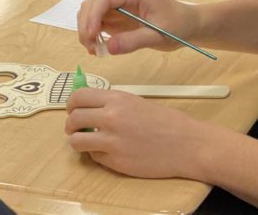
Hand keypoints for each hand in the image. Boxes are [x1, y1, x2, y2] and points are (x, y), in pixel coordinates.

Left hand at [65, 88, 207, 178]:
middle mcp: (111, 118)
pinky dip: (96, 155)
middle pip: (74, 119)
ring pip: (76, 141)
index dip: (71, 104)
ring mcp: (112, 141)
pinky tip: (108, 152)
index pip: (79, 96)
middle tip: (75, 128)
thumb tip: (90, 107)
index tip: (72, 109)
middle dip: (71, 124)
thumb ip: (113, 104)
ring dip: (78, 142)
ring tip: (86, 142)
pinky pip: (94, 157)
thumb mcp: (137, 102)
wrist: (186, 144)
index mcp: (117, 99)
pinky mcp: (116, 161)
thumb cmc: (166, 122)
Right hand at [76, 0, 197, 55]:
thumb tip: (108, 47)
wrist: (189, 25)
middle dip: (86, 25)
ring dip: (87, 30)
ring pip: (90, 13)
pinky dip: (93, 35)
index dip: (93, 16)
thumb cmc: (178, 26)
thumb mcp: (158, 35)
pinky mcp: (117, 18)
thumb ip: (134, 41)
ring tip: (94, 50)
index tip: (91, 36)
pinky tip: (98, 49)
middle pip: (92, 5)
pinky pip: (97, 23)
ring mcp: (118, 7)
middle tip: (91, 48)